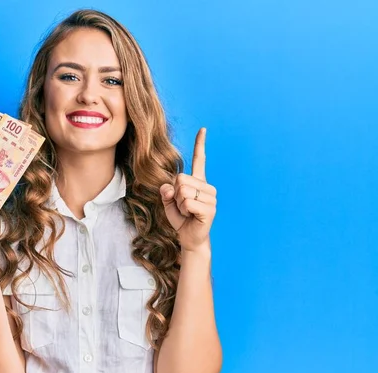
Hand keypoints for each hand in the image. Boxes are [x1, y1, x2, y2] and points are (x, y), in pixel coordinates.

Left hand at [160, 127, 216, 251]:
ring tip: (188, 212)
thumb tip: (169, 186)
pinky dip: (184, 210)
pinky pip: (188, 203)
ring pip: (183, 191)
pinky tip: (191, 216)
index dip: (200, 145)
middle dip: (175, 195)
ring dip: (180, 204)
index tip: (203, 129)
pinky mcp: (210, 208)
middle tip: (183, 207)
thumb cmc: (181, 219)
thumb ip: (166, 192)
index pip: (199, 160)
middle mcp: (207, 187)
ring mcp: (211, 197)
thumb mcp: (168, 203)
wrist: (189, 238)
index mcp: (198, 182)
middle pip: (181, 178)